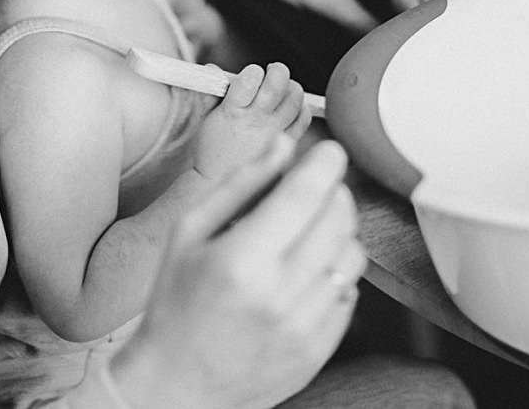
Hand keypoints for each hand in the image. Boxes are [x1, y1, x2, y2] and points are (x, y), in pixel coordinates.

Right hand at [110, 136, 364, 408]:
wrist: (176, 384)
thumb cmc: (176, 303)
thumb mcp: (190, 232)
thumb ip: (241, 184)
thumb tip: (282, 145)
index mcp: (242, 259)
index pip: (306, 194)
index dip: (326, 163)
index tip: (330, 151)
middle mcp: (279, 294)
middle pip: (338, 219)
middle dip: (333, 191)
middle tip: (313, 190)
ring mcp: (304, 326)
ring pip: (352, 255)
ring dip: (338, 232)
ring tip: (306, 234)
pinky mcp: (319, 350)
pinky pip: (350, 293)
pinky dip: (334, 275)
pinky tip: (303, 275)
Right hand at [194, 63, 312, 180]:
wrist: (219, 179)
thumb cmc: (211, 146)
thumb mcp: (205, 116)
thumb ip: (211, 90)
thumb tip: (213, 68)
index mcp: (232, 112)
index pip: (250, 78)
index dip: (253, 71)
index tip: (251, 76)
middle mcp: (256, 121)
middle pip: (278, 84)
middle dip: (278, 71)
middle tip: (273, 72)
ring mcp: (274, 132)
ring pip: (295, 98)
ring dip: (291, 87)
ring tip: (283, 88)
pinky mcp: (286, 143)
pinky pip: (303, 118)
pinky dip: (301, 107)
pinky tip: (292, 106)